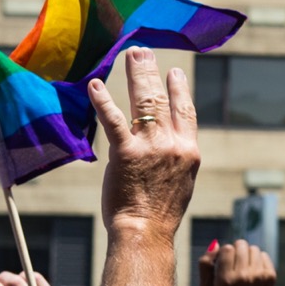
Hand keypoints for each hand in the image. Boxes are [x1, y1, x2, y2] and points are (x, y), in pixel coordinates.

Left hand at [87, 49, 200, 237]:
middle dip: (153, 73)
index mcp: (189, 151)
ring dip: (137, 75)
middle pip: (164, 99)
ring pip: (144, 101)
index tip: (175, 73)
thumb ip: (175, 159)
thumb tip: (167, 147)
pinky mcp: (127, 152)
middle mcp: (173, 144)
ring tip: (131, 55)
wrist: (146, 233)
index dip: (180, 90)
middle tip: (143, 52)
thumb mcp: (180, 183)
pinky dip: (104, 101)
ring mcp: (151, 146)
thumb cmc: (159, 215)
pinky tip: (95, 85)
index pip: (186, 112)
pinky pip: (114, 120)